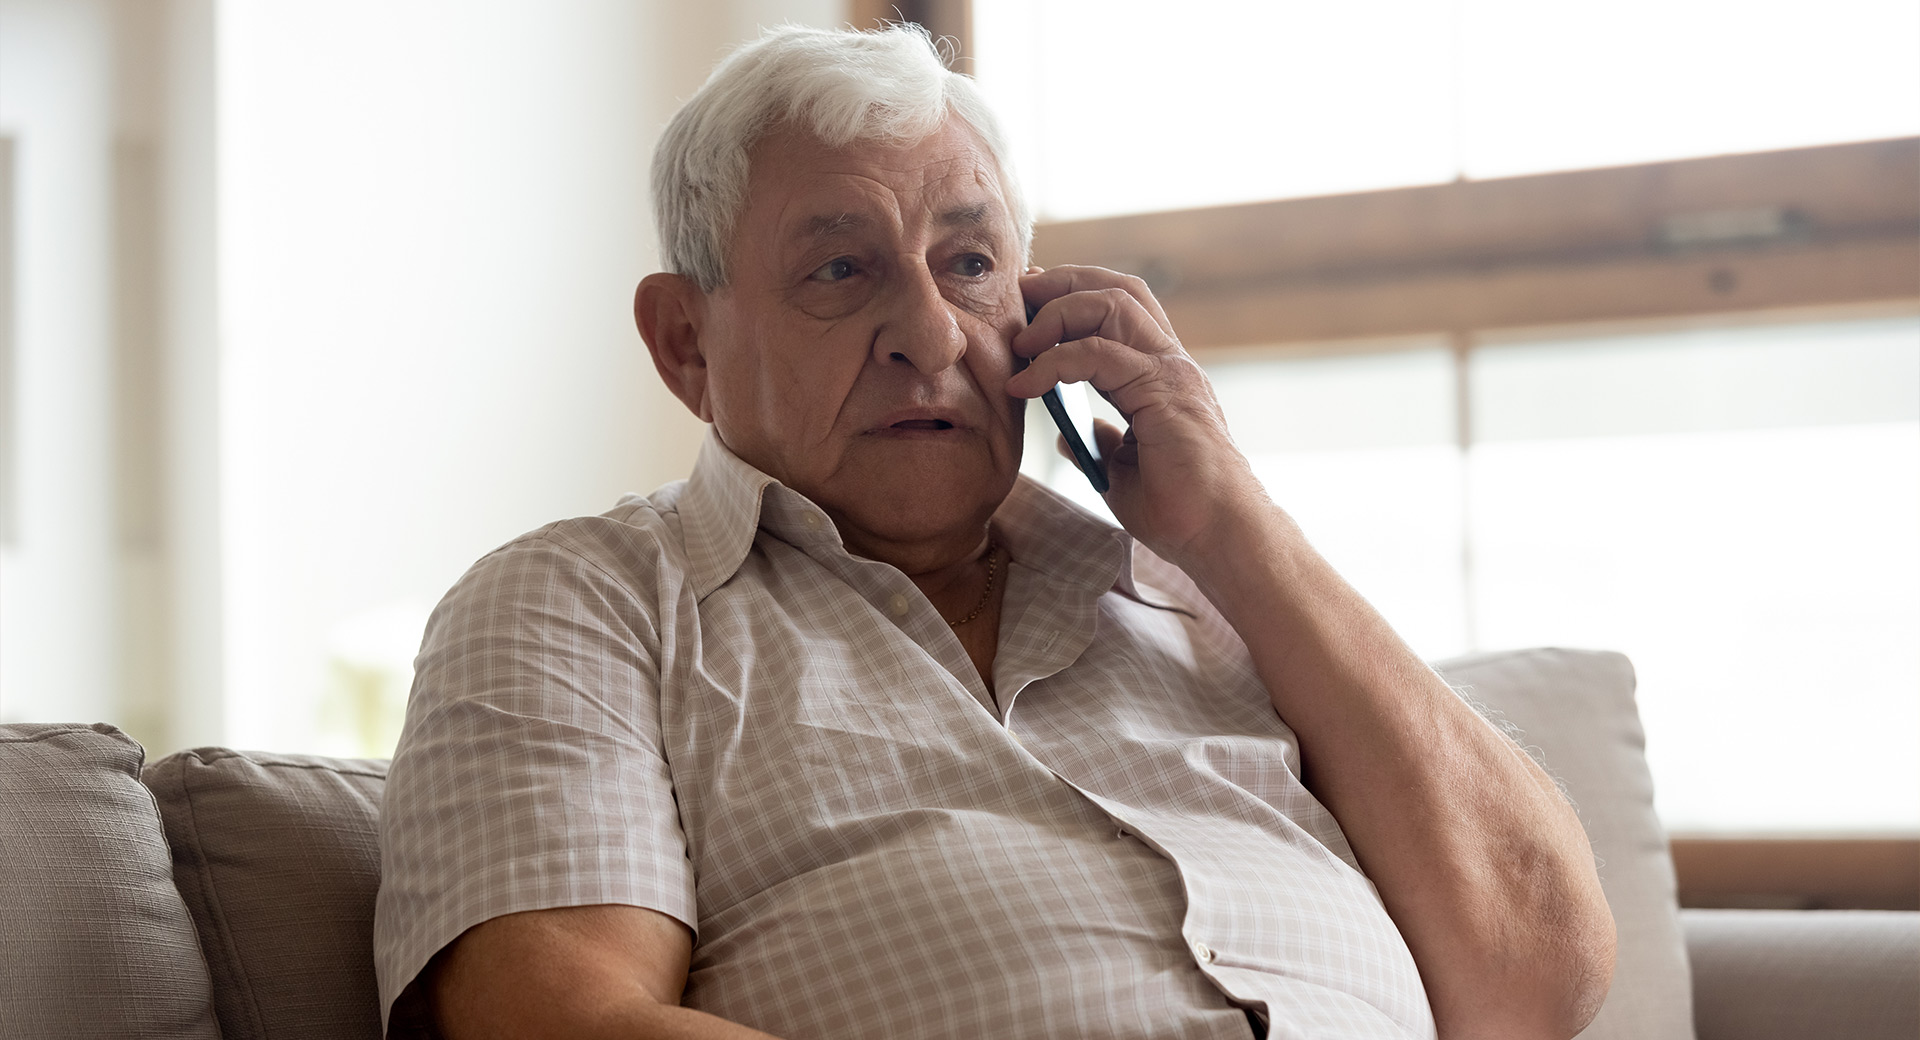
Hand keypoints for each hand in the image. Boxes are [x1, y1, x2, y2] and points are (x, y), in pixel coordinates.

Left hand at [1006, 265, 1267, 566]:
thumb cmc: (1182, 512)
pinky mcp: (1162, 392)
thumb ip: (1102, 443)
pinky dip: (1053, 363)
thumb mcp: (1122, 472)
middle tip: (1019, 294)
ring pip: (1112, 304)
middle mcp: (1171, 364)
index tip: (1029, 306)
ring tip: (1022, 341)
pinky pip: (1097, 356)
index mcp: (1162, 376)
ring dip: (1058, 312)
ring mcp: (1171, 373)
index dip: (1074, 297)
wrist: (1221, 538)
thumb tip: (1068, 435)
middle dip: (1064, 282)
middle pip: (1118, 289)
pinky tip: (1025, 385)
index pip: (1121, 310)